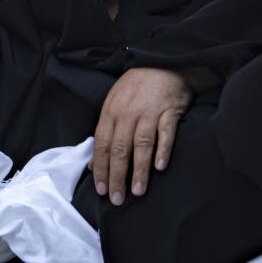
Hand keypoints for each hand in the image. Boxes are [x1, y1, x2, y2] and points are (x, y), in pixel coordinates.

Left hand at [91, 67, 191, 203]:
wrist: (163, 63)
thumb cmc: (136, 89)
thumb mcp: (114, 105)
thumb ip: (104, 135)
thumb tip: (93, 165)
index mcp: (111, 112)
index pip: (102, 144)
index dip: (101, 168)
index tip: (101, 190)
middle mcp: (127, 113)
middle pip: (120, 149)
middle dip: (117, 176)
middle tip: (117, 199)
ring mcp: (149, 112)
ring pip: (141, 144)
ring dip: (139, 169)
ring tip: (137, 191)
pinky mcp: (169, 111)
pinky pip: (165, 133)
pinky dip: (163, 150)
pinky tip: (160, 167)